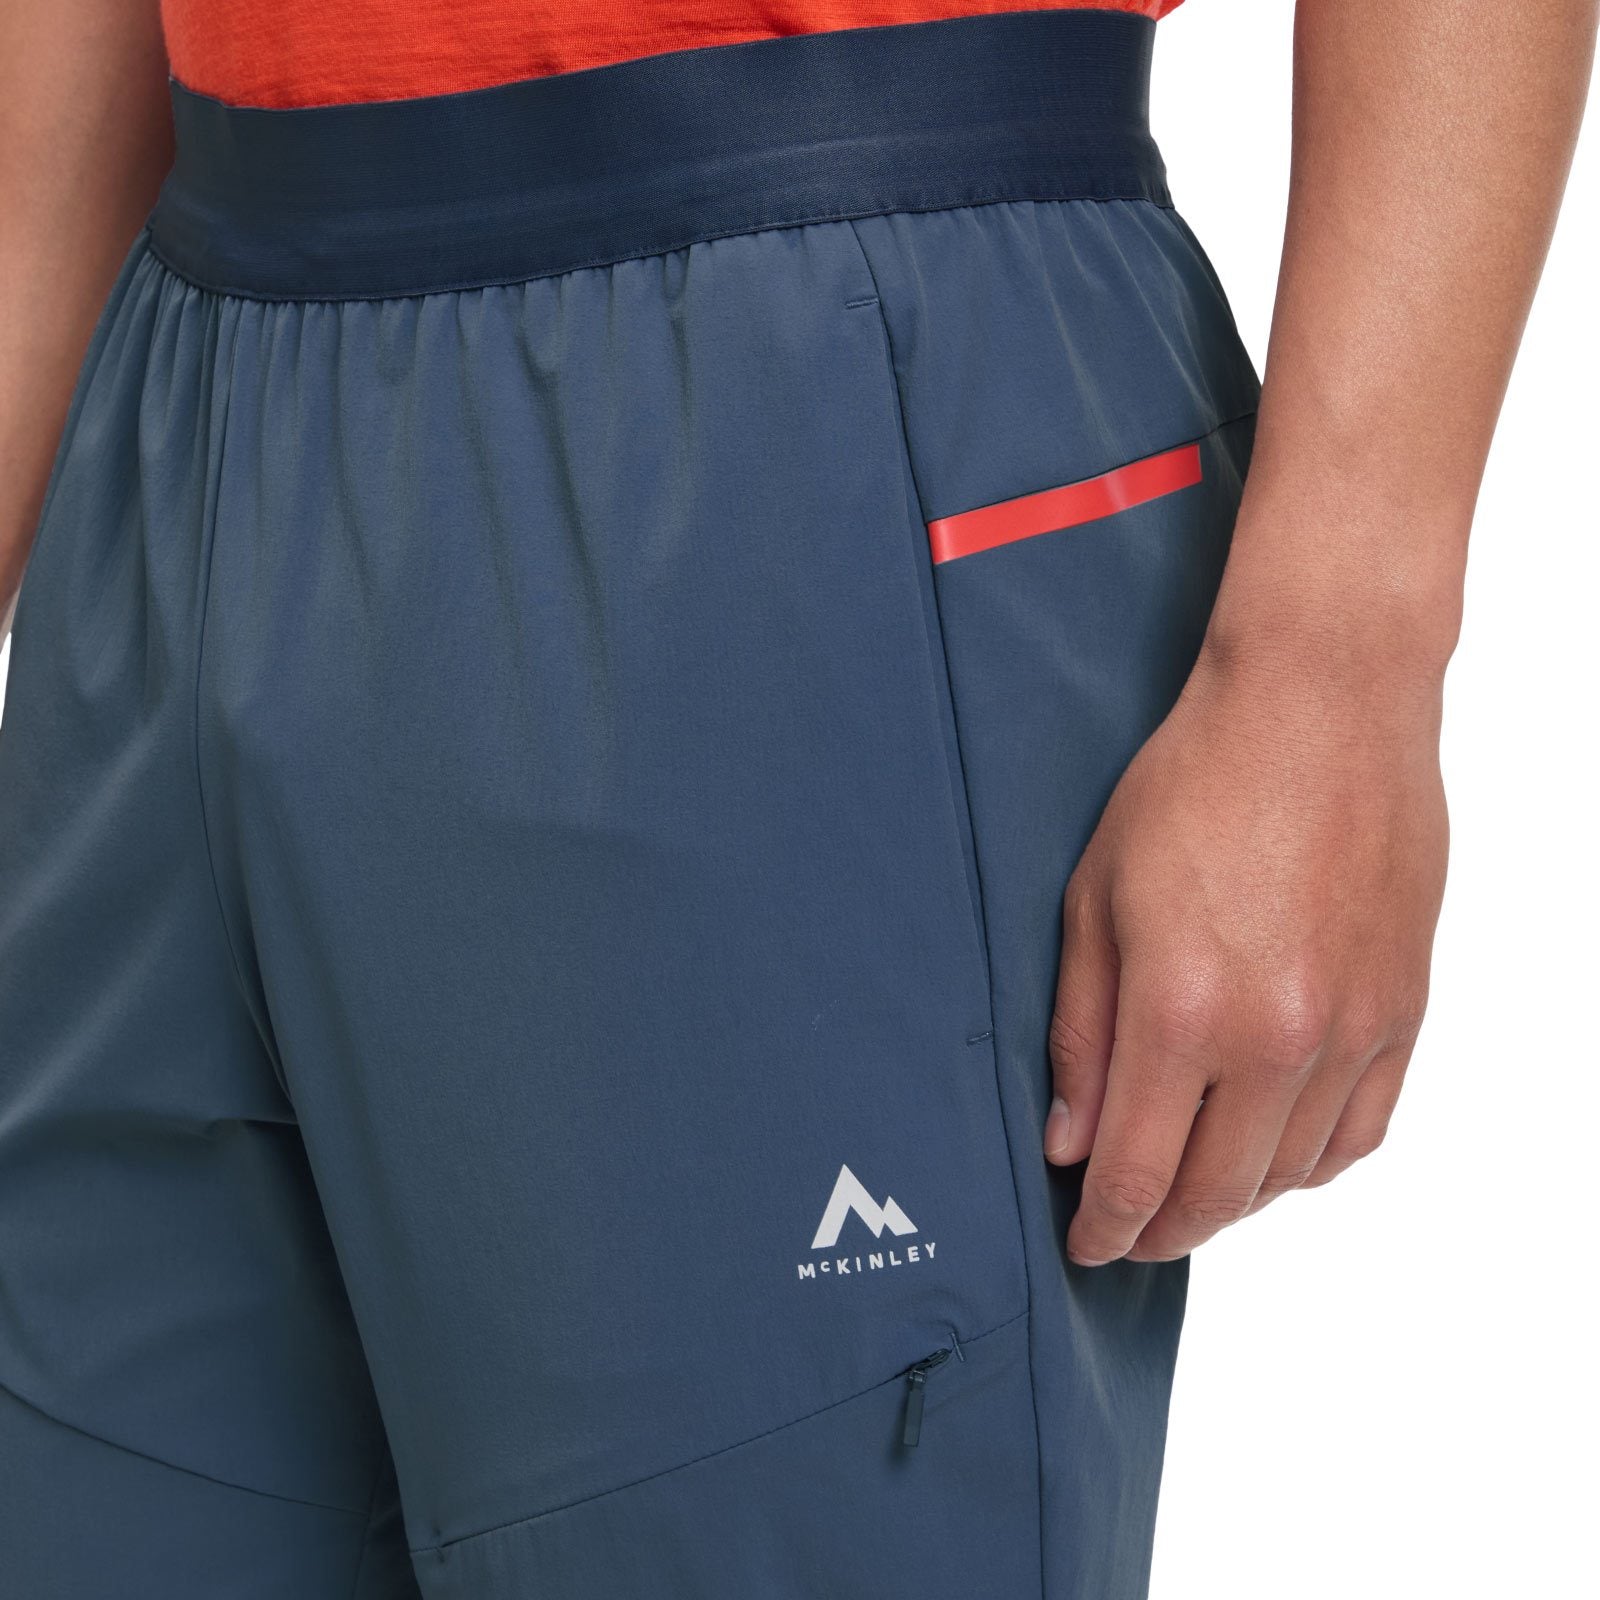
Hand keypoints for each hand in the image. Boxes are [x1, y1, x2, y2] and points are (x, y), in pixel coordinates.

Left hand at [1043, 634, 1448, 1265]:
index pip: (1135, 1173)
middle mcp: (1273, 1039)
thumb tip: (1070, 1141)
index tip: (1084, 1246)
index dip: (1105, 1228)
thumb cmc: (1192, 784)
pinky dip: (1308, 1165)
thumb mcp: (1095, 899)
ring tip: (1190, 1191)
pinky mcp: (1402, 1011)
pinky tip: (1269, 1154)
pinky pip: (1359, 1133)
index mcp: (1180, 1010)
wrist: (1321, 705)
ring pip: (1290, 1176)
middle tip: (1128, 1232)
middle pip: (1214, 1193)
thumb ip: (1081, 1033)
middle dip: (1160, 1230)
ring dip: (1232, 1201)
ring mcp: (1350, 1030)